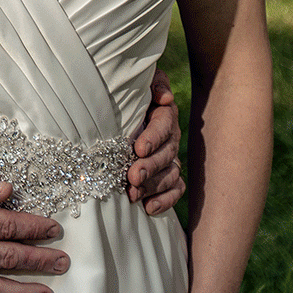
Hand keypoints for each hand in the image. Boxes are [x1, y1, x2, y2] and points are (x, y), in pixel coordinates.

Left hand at [128, 68, 185, 213]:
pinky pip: (174, 190)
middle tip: (133, 176)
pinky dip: (164, 201)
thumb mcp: (139, 83)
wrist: (118, 111)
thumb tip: (165, 97)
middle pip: (167, 154)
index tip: (138, 148)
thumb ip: (154, 84)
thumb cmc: (125, 95)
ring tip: (133, 194)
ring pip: (170, 175)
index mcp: (163, 115)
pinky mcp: (168, 177)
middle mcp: (170, 138)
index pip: (164, 125)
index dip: (153, 137)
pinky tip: (148, 208)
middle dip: (150, 167)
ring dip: (153, 186)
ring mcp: (170, 159)